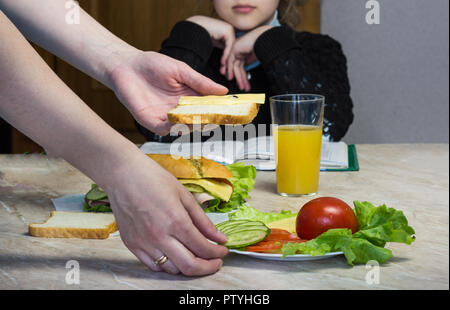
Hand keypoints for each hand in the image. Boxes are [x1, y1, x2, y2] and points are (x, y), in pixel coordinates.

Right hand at [104, 153, 228, 275]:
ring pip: (172, 270)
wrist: (123, 174)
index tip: (223, 251)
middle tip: (215, 261)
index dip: (217, 253)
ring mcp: (144, 242)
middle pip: (189, 266)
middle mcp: (159, 235)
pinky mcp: (132, 244)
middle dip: (208, 267)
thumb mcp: (184, 195)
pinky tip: (175, 255)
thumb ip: (203, 220)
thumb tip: (219, 237)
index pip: (203, 247)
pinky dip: (167, 266)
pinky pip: (153, 266)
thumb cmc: (152, 178)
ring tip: (195, 256)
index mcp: (176, 220)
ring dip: (188, 266)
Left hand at [108, 50, 227, 135]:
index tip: (232, 111)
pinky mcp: (151, 121)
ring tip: (199, 119)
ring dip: (192, 125)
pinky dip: (172, 127)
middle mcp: (180, 109)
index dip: (220, 111)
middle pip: (199, 121)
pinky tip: (176, 119)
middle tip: (216, 118)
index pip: (209, 107)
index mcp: (190, 97)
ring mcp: (166, 117)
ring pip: (184, 129)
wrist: (126, 65)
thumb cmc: (153, 65)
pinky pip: (164, 130)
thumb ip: (200, 82)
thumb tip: (224, 91)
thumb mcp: (181, 70)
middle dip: (208, 122)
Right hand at [186, 16, 235, 74]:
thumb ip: (221, 51)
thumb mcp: (213, 45)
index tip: (225, 72)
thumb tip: (226, 64)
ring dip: (227, 62)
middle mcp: (230, 31)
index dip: (228, 62)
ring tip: (224, 71)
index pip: (230, 51)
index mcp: (227, 34)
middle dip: (229, 64)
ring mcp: (230, 30)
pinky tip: (222, 63)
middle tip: (227, 75)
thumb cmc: (199, 37)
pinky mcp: (228, 31)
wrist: (193, 28)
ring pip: (231, 49)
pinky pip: (229, 46)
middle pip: (232, 50)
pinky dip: (225, 55)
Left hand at [225, 26, 271, 90]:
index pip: (242, 66)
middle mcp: (239, 50)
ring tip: (240, 85)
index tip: (244, 83)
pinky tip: (231, 77)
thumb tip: (246, 70)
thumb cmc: (265, 44)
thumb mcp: (255, 57)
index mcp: (245, 51)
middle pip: (238, 67)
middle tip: (242, 86)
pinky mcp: (234, 49)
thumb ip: (249, 62)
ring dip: (237, 77)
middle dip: (240, 78)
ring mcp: (236, 49)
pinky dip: (230, 70)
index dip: (242, 75)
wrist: (266, 38)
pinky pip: (230, 61)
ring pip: (234, 66)